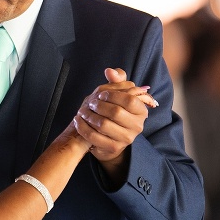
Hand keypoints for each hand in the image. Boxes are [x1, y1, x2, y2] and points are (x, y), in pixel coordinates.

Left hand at [73, 68, 154, 182]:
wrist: (109, 136)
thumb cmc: (114, 110)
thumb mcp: (118, 93)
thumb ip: (117, 79)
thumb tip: (109, 71)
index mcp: (141, 110)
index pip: (130, 100)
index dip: (113, 95)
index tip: (101, 94)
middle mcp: (137, 126)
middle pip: (116, 112)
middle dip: (99, 105)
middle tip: (90, 103)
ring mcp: (126, 139)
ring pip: (104, 125)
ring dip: (89, 116)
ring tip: (82, 111)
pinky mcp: (113, 148)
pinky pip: (94, 137)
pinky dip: (83, 127)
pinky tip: (78, 120)